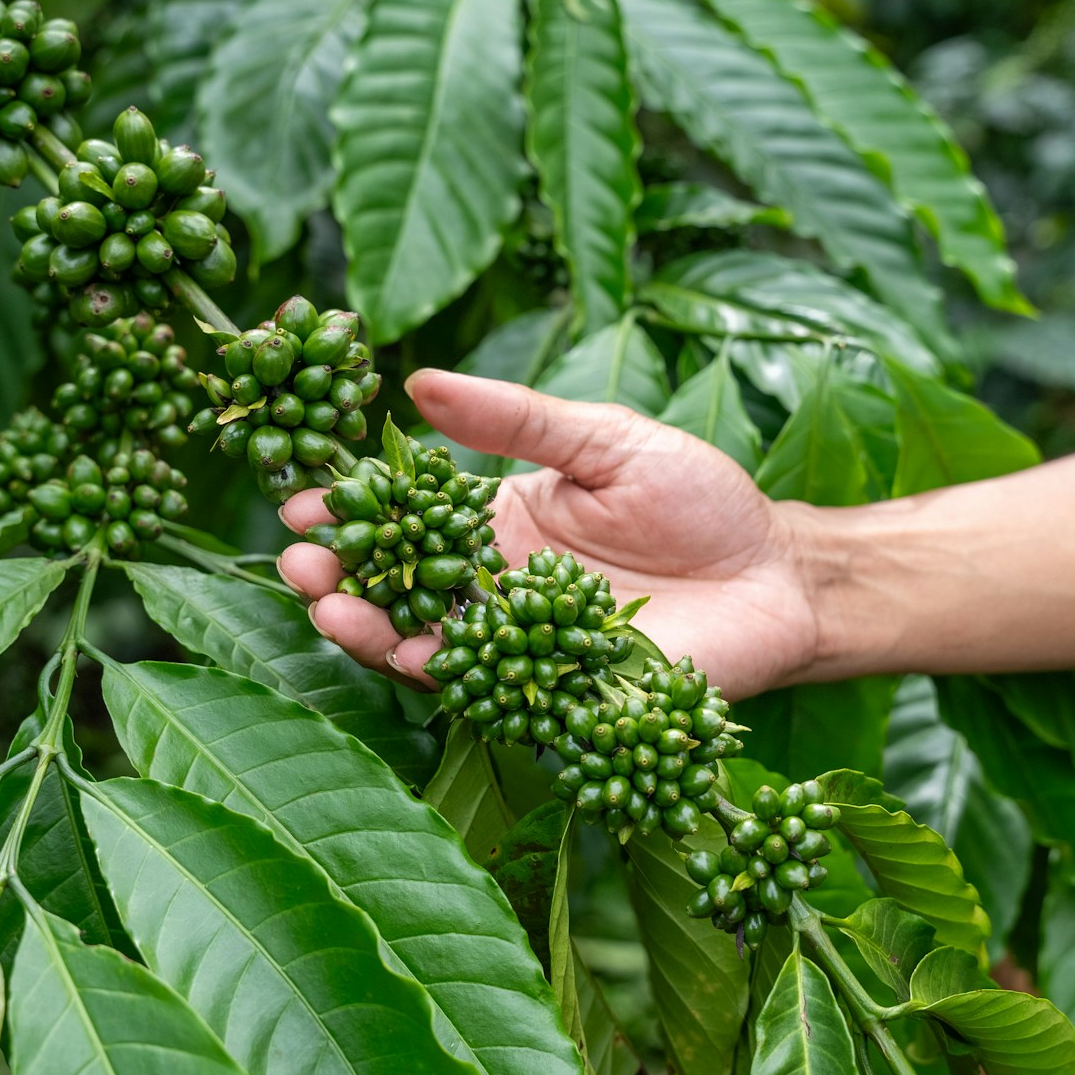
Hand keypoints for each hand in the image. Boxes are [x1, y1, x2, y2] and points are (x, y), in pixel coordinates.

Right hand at [277, 369, 819, 698]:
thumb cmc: (699, 498)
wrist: (778, 574)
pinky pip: (490, 690)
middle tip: (297, 560)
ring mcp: (522, 648)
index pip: (406, 518)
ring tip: (329, 606)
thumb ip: (516, 420)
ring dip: (372, 630)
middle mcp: (495, 590)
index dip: (352, 509)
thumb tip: (416, 379)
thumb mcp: (605, 439)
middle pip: (400, 587)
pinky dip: (445, 676)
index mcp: (496, 524)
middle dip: (340, 574)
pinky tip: (408, 655)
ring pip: (427, 643)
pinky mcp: (557, 695)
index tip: (300, 497)